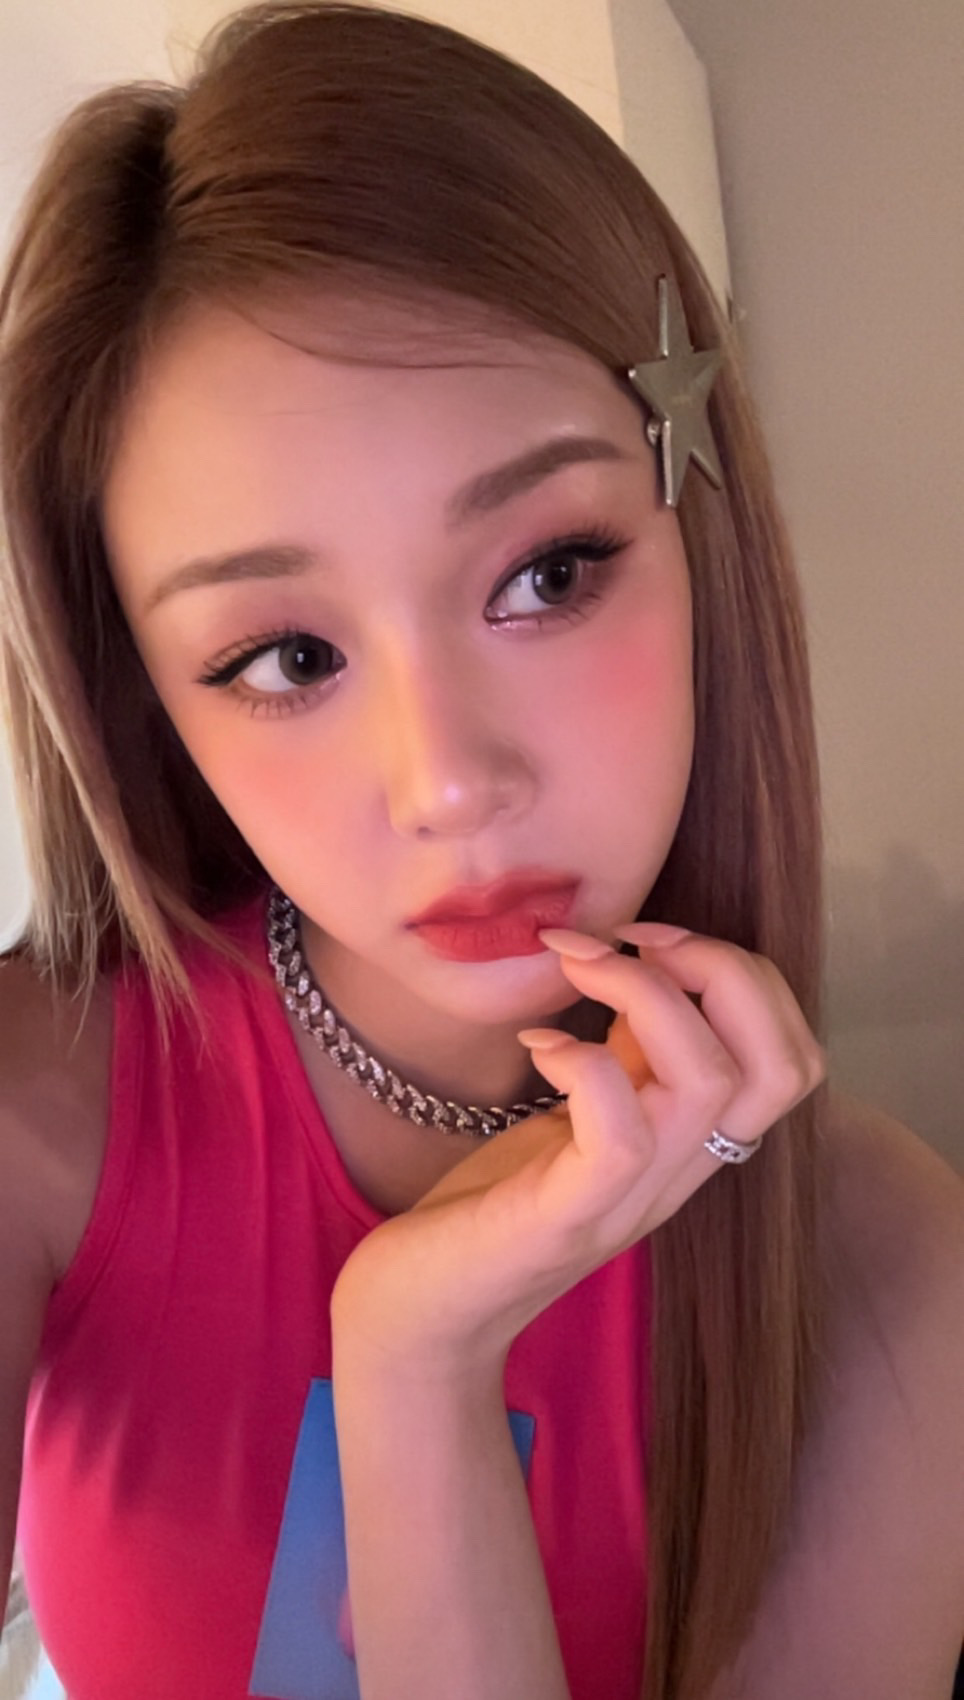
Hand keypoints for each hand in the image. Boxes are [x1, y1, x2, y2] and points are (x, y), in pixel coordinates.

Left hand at [330, 925, 825, 1382]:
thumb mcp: (579, 1113)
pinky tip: (538, 1046)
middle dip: (718, 968)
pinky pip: (620, 1135)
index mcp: (689, 1145)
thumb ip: (629, 1058)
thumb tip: (652, 973)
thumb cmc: (493, 1204)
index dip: (743, 975)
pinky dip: (586, 1064)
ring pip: (710, 1082)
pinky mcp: (564, 1218)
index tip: (649, 940)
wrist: (418, 1315)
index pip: (791, 1058)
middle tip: (624, 940)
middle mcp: (677, 1174)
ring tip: (572, 965)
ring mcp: (627, 1201)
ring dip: (644, 993)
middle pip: (779, 1063)